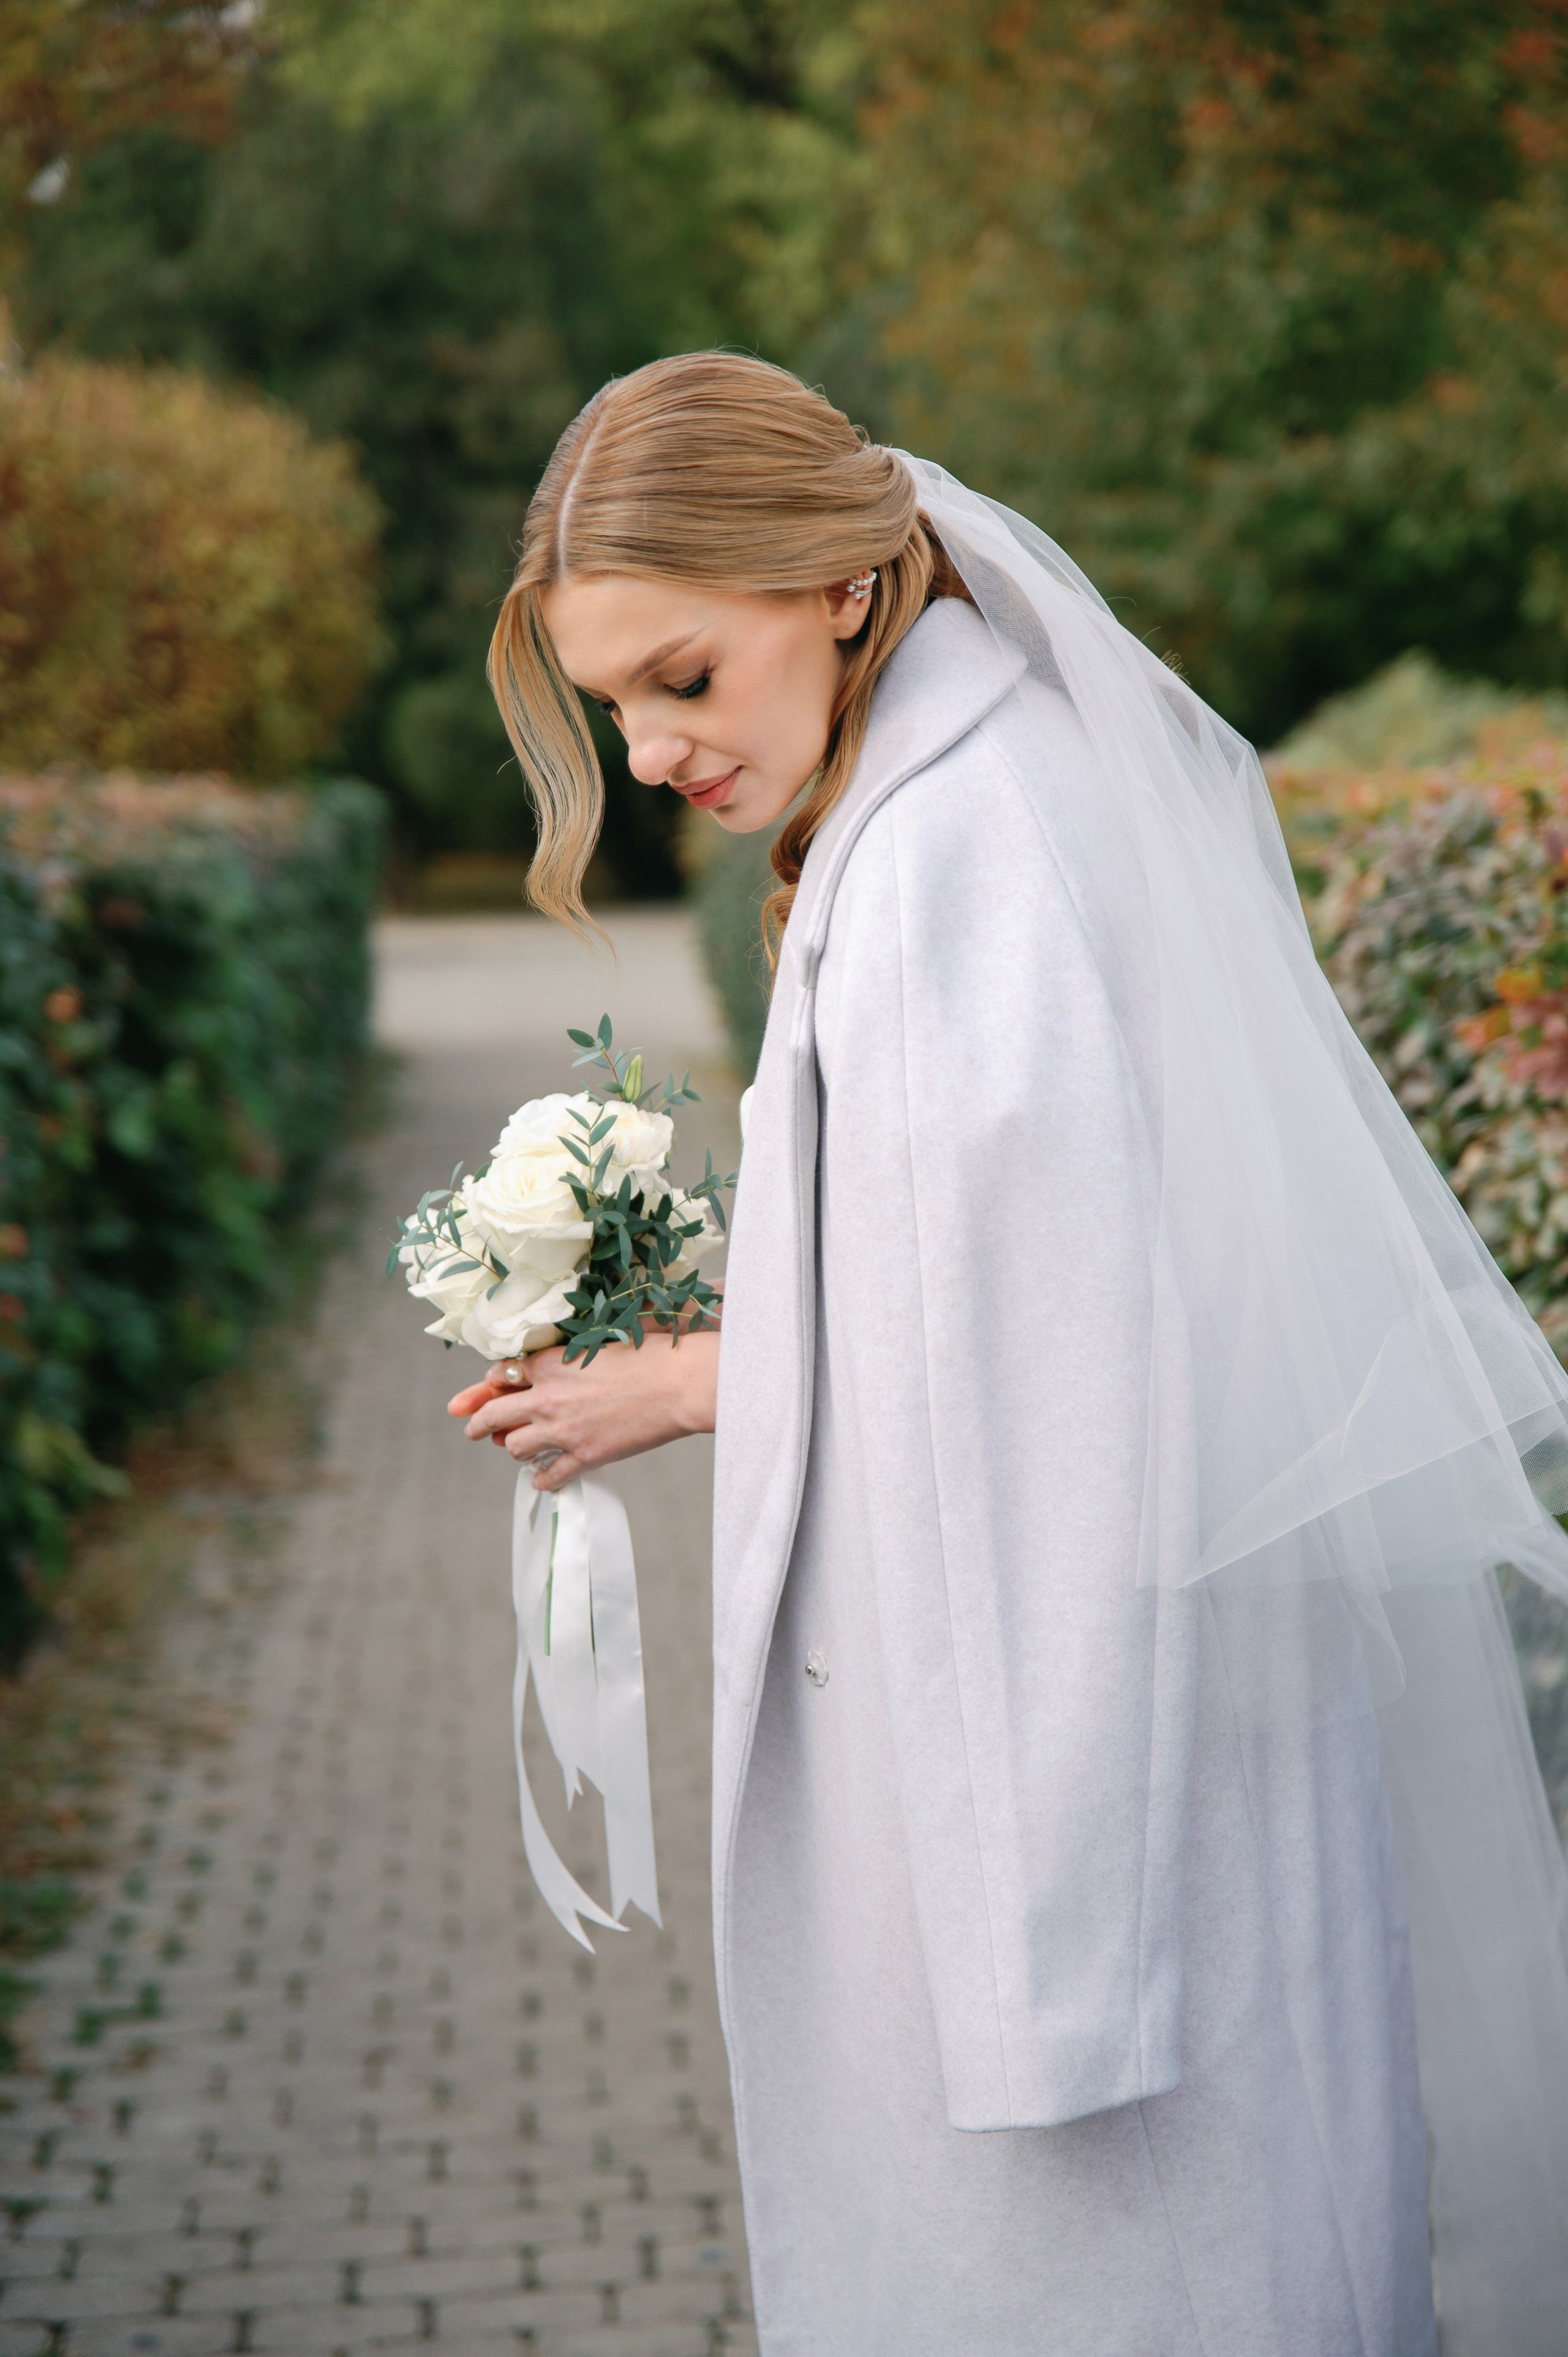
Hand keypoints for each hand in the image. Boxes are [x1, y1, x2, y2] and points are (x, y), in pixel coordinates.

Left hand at [447, 1328, 720, 1490]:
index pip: (501, 1375)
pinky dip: (543, 1479)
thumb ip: (567, 1352)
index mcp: (550, 1363)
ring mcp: (564, 1430)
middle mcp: (548, 1398)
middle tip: (471, 1429)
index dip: (489, 1385)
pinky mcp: (586, 1456)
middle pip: (494, 1416)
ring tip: (517, 1449)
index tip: (487, 1390)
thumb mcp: (599, 1339)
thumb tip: (551, 1358)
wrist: (681, 1383)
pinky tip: (543, 1479)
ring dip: (513, 1448)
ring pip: (515, 1448)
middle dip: (478, 1424)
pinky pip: (550, 1476)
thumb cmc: (650, 1352)